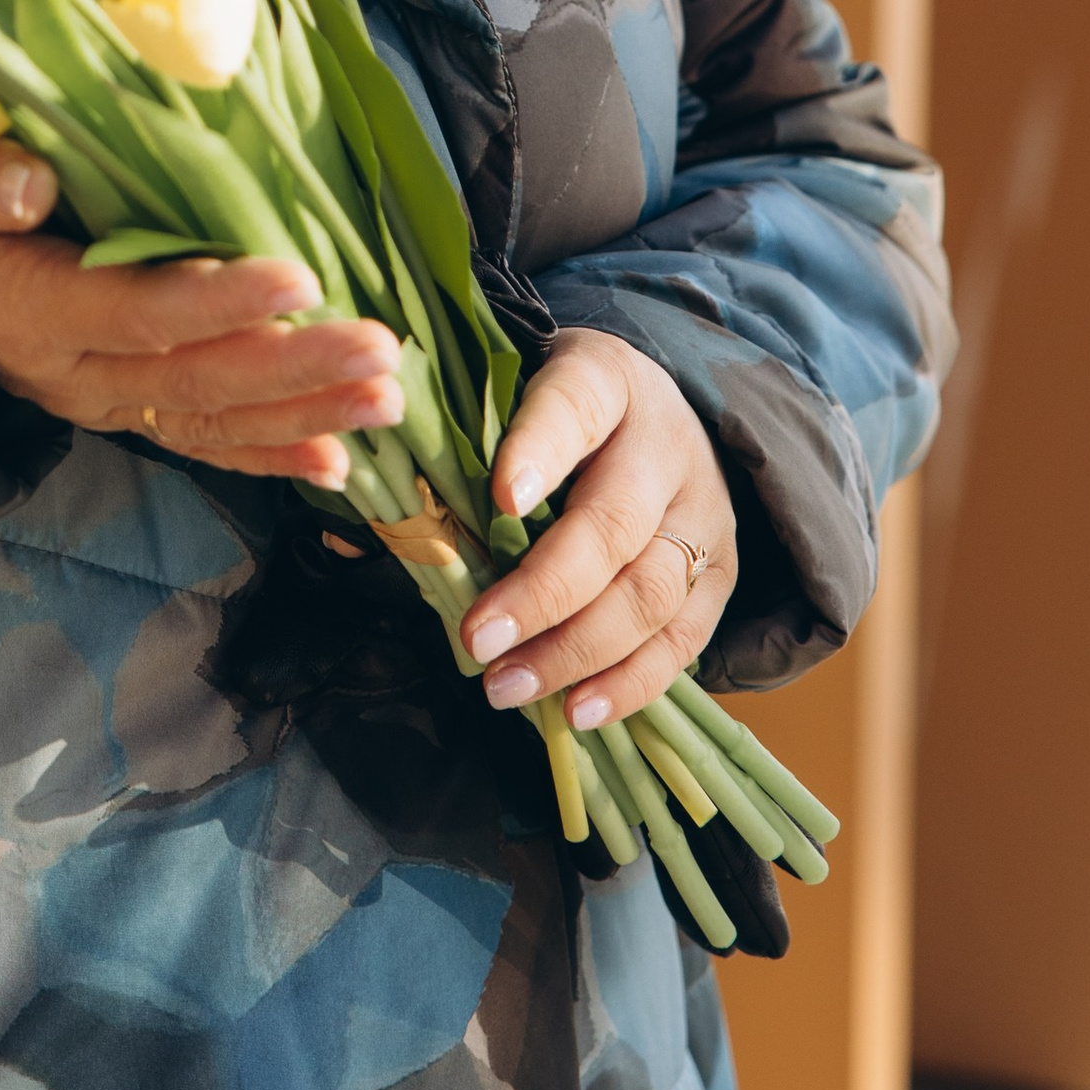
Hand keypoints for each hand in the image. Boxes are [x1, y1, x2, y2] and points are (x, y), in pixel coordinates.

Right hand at [0, 141, 404, 483]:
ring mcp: (100, 400)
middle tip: (378, 349)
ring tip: (386, 400)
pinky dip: (271, 456)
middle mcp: (69, 372)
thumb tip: (29, 182)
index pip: (133, 313)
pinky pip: (203, 445)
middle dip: (293, 370)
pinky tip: (339, 463)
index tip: (298, 281)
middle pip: (193, 381)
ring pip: (211, 422)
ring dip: (304, 415)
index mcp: (26, 307)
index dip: (215, 304)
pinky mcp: (124, 410)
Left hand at [458, 329, 736, 728]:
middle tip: (478, 638)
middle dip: (543, 590)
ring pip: (649, 590)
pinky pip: (681, 639)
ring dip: (575, 650)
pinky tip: (576, 710)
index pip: (575, 406)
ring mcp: (702, 513)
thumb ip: (463, 445)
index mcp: (606, 379)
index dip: (541, 450)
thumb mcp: (518, 392)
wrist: (661, 416)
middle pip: (614, 523)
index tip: (502, 499)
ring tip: (507, 685)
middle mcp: (665, 444)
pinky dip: (629, 683)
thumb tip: (369, 535)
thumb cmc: (562, 413)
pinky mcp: (720, 573)